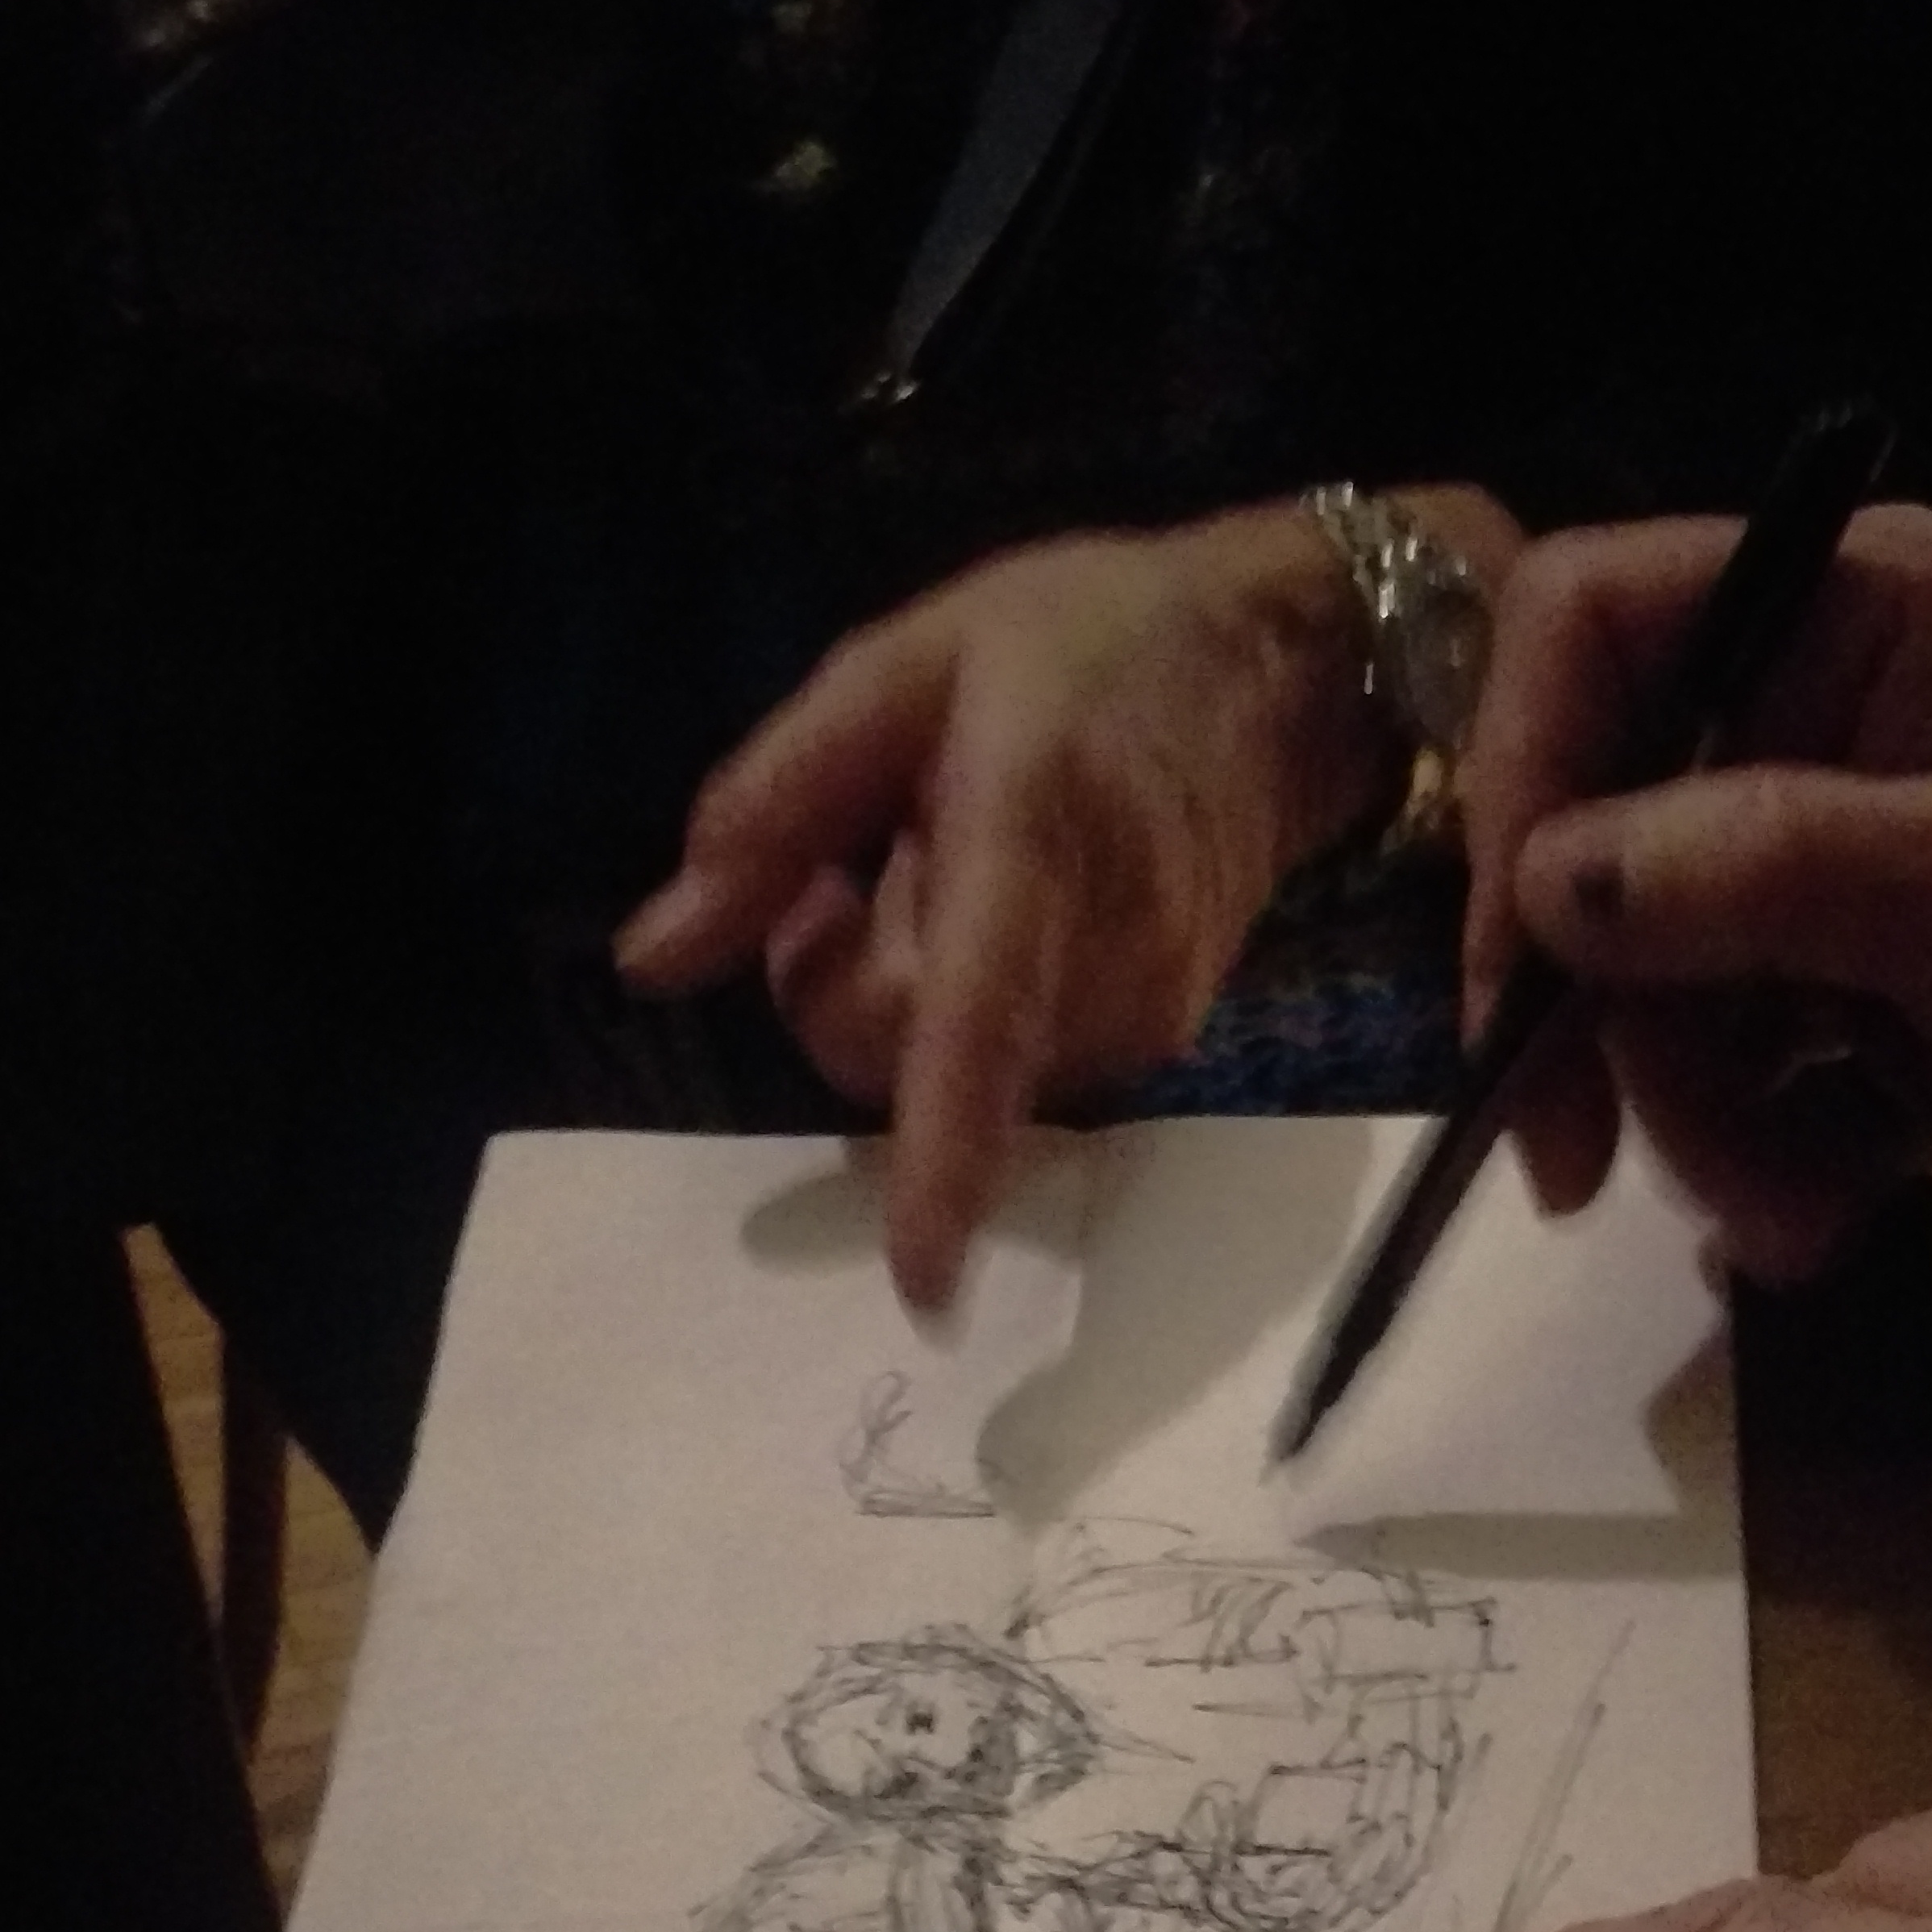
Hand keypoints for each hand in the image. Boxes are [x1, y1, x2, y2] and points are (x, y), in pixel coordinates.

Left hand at [615, 494, 1516, 1311]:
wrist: (1280, 670)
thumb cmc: (1082, 645)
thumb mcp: (898, 669)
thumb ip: (767, 817)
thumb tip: (651, 963)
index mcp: (1030, 845)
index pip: (976, 1030)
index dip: (944, 1161)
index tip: (926, 1286)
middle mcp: (1102, 959)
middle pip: (906, 1063)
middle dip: (842, 987)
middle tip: (872, 860)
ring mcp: (1144, 1012)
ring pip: (959, 1078)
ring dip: (917, 993)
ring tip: (966, 864)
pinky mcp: (1161, 1039)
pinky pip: (1015, 1069)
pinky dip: (982, 1011)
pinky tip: (1020, 909)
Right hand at [1458, 505, 1931, 1280]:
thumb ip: (1776, 868)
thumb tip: (1556, 880)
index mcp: (1838, 611)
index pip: (1588, 624)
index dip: (1518, 780)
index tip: (1515, 965)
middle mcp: (1783, 700)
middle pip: (1583, 827)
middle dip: (1598, 1020)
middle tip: (1584, 1174)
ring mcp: (1781, 832)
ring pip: (1630, 965)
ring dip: (1683, 1116)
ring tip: (1785, 1222)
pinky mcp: (1791, 951)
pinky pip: (1697, 1041)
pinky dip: (1734, 1139)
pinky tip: (1806, 1209)